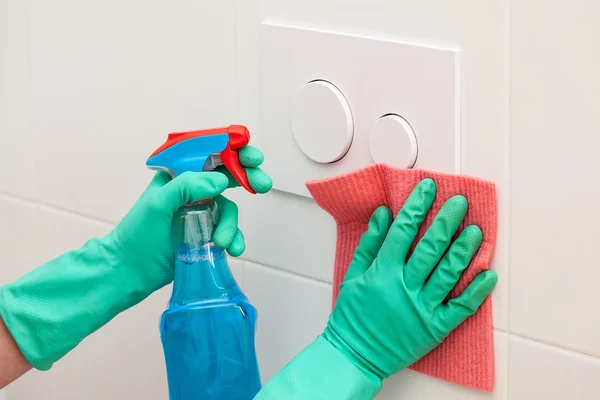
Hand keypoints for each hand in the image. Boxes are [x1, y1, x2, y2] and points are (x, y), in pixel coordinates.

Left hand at [109, 145, 271, 292]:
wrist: (131, 271)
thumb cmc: (137, 234)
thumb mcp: (158, 203)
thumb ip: (188, 186)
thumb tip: (221, 181)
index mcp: (179, 175)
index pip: (210, 155)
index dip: (234, 152)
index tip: (252, 157)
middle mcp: (193, 190)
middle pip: (228, 176)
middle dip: (248, 178)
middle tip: (262, 184)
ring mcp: (201, 212)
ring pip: (229, 209)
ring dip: (232, 224)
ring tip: (222, 242)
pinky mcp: (207, 233)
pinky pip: (228, 231)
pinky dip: (234, 239)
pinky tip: (231, 249)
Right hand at [322, 178, 496, 379]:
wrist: (354, 354)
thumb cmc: (352, 316)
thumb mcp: (352, 276)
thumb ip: (369, 244)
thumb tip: (383, 214)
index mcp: (383, 272)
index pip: (403, 231)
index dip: (416, 207)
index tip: (428, 188)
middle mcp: (404, 287)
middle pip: (430, 248)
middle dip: (446, 221)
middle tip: (460, 202)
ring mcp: (422, 308)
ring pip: (448, 273)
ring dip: (464, 250)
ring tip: (476, 230)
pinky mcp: (435, 328)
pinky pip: (460, 308)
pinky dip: (476, 291)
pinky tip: (488, 274)